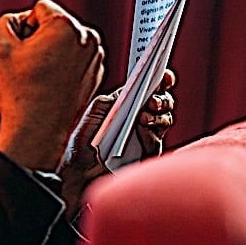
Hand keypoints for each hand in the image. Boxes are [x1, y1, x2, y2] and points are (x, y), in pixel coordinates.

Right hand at [0, 0, 104, 170]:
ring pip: (63, 42)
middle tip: (27, 66)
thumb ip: (7, 21)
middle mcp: (87, 40)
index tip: (21, 51)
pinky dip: (61, 68)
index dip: (23, 27)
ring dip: (49, 54)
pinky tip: (48, 85)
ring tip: (38, 78)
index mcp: (66, 27)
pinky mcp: (94, 76)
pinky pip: (72, 60)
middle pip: (54, 24)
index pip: (39, 8)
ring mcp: (94, 59)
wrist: (37, 131)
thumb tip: (20, 21)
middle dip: (38, 39)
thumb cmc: (21, 96)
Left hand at [57, 68, 175, 216]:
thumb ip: (114, 99)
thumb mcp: (95, 112)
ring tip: (146, 113)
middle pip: (163, 102)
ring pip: (165, 118)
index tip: (164, 74)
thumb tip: (130, 89)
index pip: (148, 90)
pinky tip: (143, 126)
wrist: (79, 170)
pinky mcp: (147, 153)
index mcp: (127, 106)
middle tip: (153, 98)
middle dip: (163, 97)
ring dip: (159, 112)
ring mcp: (146, 136)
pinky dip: (152, 130)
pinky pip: (158, 139)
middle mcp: (139, 119)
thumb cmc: (84, 141)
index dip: (160, 81)